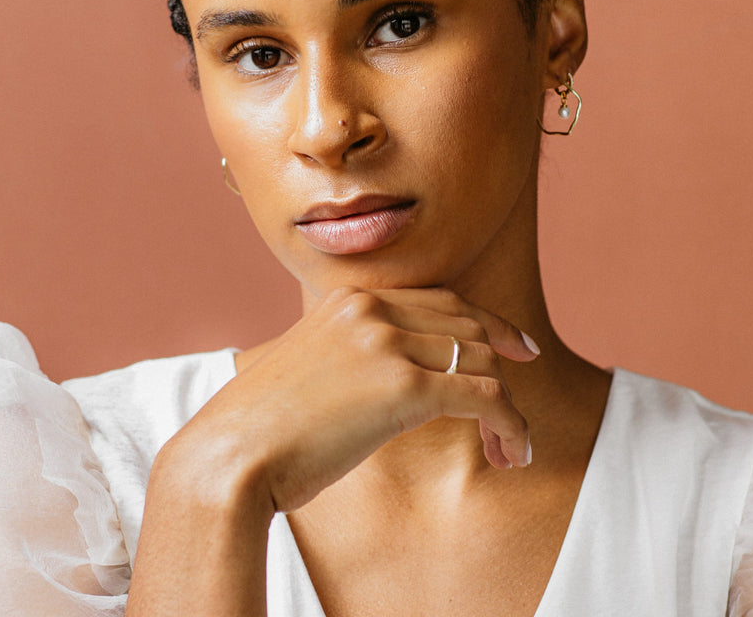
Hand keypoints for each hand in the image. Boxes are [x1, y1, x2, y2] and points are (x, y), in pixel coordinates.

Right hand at [157, 285, 537, 514]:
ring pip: (479, 361)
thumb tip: (393, 379)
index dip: (486, 321)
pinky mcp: (402, 385)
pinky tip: (513, 452)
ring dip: (506, 406)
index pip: (439, 299)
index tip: (514, 345)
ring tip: (511, 446)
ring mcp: (386, 342)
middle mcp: (371, 308)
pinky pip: (481, 397)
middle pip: (466, 325)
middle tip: (521, 392)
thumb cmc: (264, 425)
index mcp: (350, 299)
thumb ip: (353, 355)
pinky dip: (509, 423)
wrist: (230, 453)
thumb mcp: (311, 367)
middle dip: (503, 356)